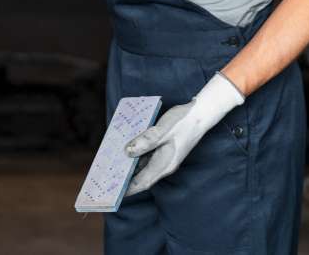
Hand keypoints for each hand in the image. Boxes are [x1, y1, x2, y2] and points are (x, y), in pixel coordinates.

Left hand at [123, 72, 243, 195]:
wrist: (200, 114)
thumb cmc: (183, 122)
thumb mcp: (163, 131)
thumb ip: (146, 142)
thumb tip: (127, 152)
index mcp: (164, 164)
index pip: (143, 182)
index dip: (128, 189)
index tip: (113, 193)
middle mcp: (164, 164)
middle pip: (142, 176)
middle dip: (125, 179)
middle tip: (107, 179)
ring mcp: (165, 157)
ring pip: (143, 166)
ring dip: (129, 167)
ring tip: (111, 166)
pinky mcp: (164, 150)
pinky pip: (147, 157)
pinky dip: (136, 157)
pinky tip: (125, 151)